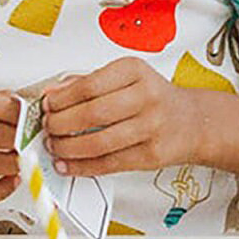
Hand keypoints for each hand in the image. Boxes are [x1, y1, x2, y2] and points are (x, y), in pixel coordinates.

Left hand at [43, 59, 200, 176]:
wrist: (192, 121)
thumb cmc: (155, 98)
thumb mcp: (126, 77)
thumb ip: (88, 82)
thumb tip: (52, 93)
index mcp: (135, 71)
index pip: (88, 85)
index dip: (60, 99)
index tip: (47, 106)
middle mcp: (147, 97)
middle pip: (91, 114)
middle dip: (59, 124)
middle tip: (48, 128)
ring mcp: (151, 127)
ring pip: (98, 142)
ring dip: (67, 148)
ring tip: (55, 146)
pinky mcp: (151, 154)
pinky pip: (109, 164)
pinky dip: (83, 167)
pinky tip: (69, 164)